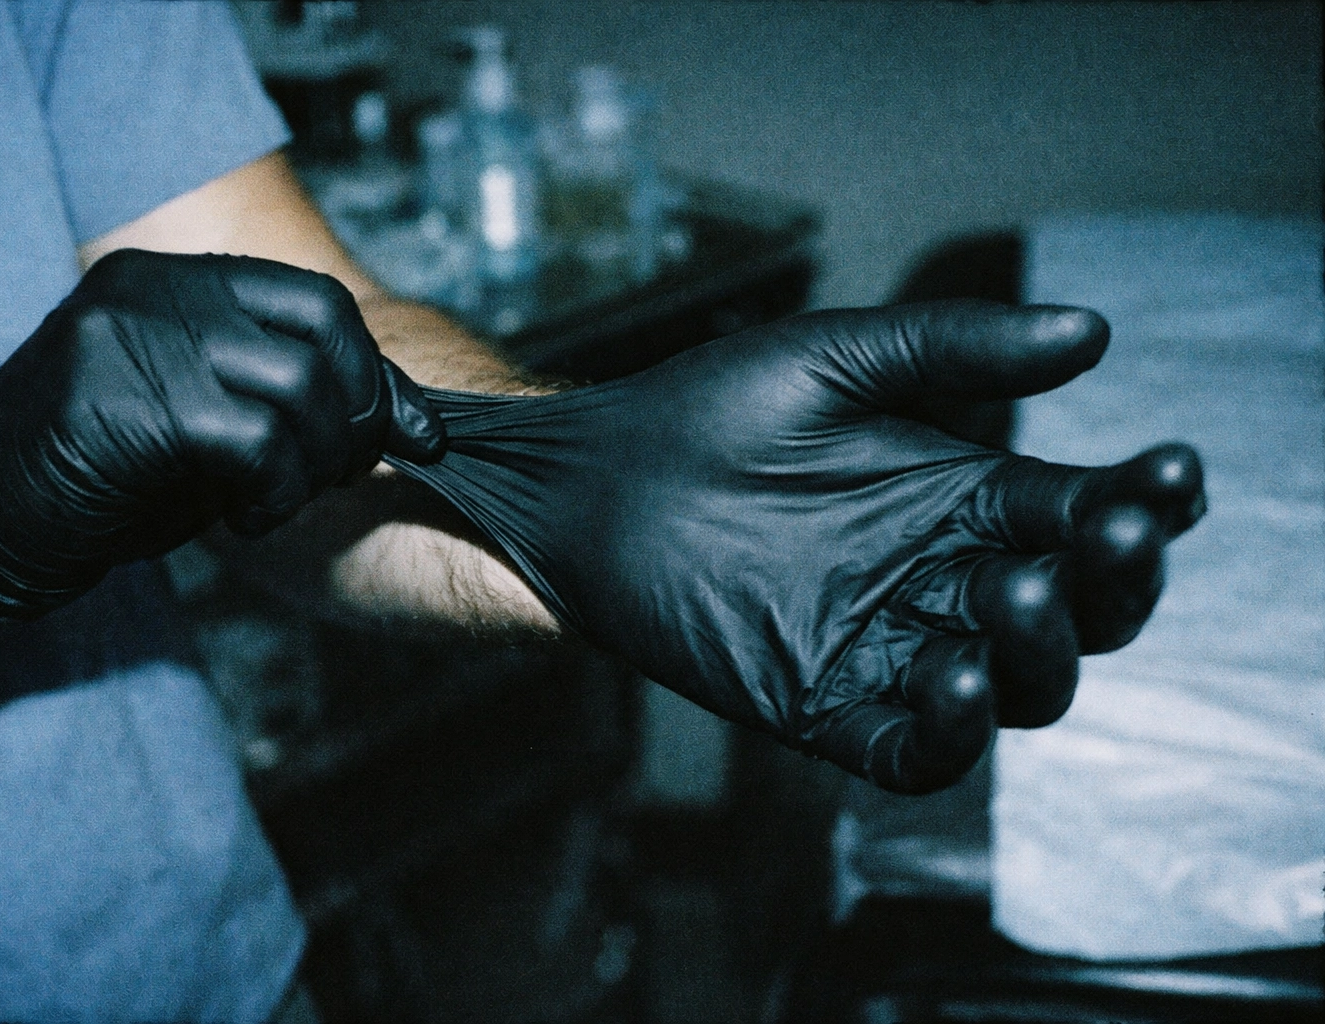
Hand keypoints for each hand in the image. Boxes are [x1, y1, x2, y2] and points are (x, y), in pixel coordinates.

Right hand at [0, 249, 444, 651]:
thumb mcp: (201, 421)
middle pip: (323, 329)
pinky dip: (275, 496)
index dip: (375, 372)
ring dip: (317, 466)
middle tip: (342, 479)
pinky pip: (255, 443)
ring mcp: (131, 335)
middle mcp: (150, 288)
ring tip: (280, 505)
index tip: (416, 436)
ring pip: (298, 386)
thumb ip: (282, 398)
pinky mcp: (120, 400)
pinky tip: (246, 523)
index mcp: (168, 278)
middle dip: (360, 417)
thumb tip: (404, 418)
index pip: (315, 300)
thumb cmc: (94, 483)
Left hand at [387, 301, 1204, 792]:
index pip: (1088, 515)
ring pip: (1020, 685)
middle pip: (1081, 611)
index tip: (1168, 472)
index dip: (1144, 502)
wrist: (594, 479)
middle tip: (1110, 531)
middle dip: (1116, 581)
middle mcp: (944, 577)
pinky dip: (954, 730)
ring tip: (1015, 587)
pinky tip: (952, 675)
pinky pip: (920, 749)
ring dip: (1043, 650)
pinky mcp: (826, 706)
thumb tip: (1092, 330)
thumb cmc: (704, 409)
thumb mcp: (832, 359)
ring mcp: (891, 647)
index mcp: (963, 496)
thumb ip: (951, 347)